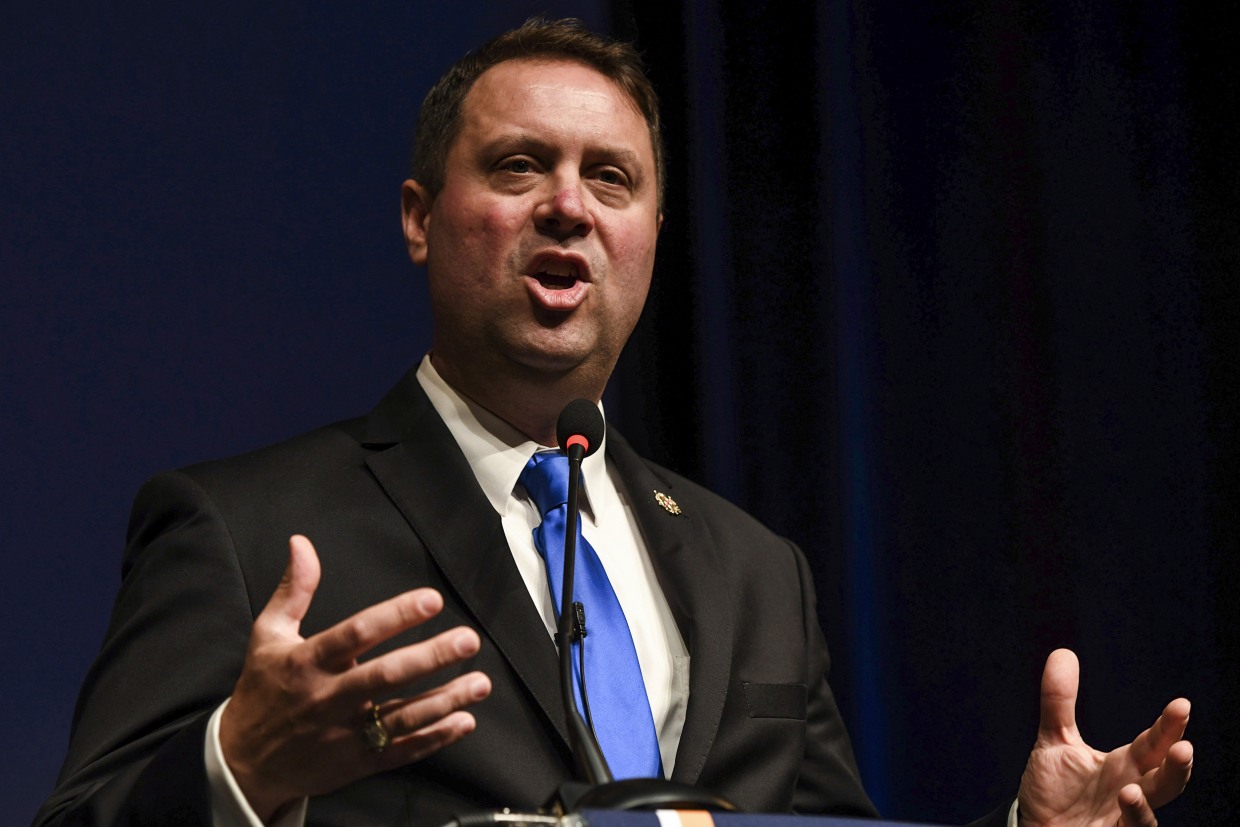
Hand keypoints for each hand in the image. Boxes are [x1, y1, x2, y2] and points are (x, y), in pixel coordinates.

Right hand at [219, 535, 491, 820]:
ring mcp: (344, 734)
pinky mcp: (356, 763)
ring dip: (444, 700)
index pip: (355, 634)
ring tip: (479, 683)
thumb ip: (294, 589)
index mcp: (307, 662)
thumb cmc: (262, 690)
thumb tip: (302, 544)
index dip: (395, 616)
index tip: (431, 599)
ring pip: (401, 718)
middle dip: (430, 658)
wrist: (243, 762)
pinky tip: (464, 721)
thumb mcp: (268, 635)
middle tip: (467, 640)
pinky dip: (434, 738)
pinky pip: (400, 751)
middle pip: (385, 677)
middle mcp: (328, 698)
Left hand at [1018, 649, 1191, 826]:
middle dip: (1177, 765)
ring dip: (1147, 806)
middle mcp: (1130, 792)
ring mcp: (1122, 820)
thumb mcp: (1054, 741)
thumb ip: (1059, 701)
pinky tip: (1126, 801)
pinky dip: (1132, 821)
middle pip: (1165, 781)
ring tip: (1133, 789)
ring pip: (1150, 816)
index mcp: (1124, 766)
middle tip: (1184, 746)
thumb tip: (1063, 652)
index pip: (1154, 744)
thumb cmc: (1054, 791)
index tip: (1181, 704)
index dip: (1169, 727)